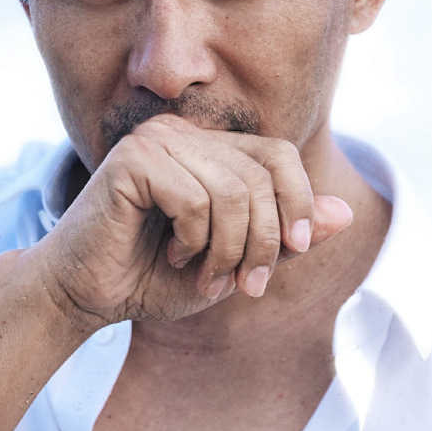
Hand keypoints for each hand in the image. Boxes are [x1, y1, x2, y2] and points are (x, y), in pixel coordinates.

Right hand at [41, 115, 352, 325]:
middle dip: (264, 240)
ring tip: (204, 274)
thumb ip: (285, 238)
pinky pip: (195, 198)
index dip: (297, 202)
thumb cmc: (152, 279)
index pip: (280, 155)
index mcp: (208, 149)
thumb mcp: (236, 262)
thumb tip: (346, 213)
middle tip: (244, 283)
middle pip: (263, 175)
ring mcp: (157, 139)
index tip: (292, 253)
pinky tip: (169, 255)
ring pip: (234, 190)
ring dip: (229, 248)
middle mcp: (184, 133)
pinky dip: (194, 240)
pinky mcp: (133, 159)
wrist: (85, 297)